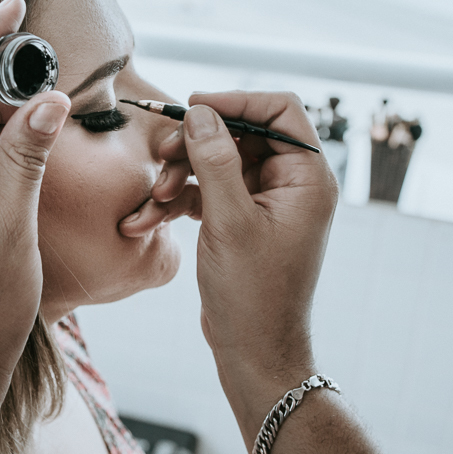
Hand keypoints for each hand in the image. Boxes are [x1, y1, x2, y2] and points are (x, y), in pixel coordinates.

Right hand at [160, 92, 336, 380]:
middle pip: (239, 135)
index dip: (236, 101)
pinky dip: (177, 200)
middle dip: (195, 145)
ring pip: (216, 163)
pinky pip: (206, 192)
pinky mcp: (239, 220)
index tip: (193, 106)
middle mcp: (289, 184)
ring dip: (179, 175)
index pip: (278, 111)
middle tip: (161, 155)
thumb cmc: (253, 293)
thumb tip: (199, 112)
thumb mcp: (230, 222)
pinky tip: (146, 219)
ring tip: (152, 198)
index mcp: (306, 178)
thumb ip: (215, 162)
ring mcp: (263, 203)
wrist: (253, 351)